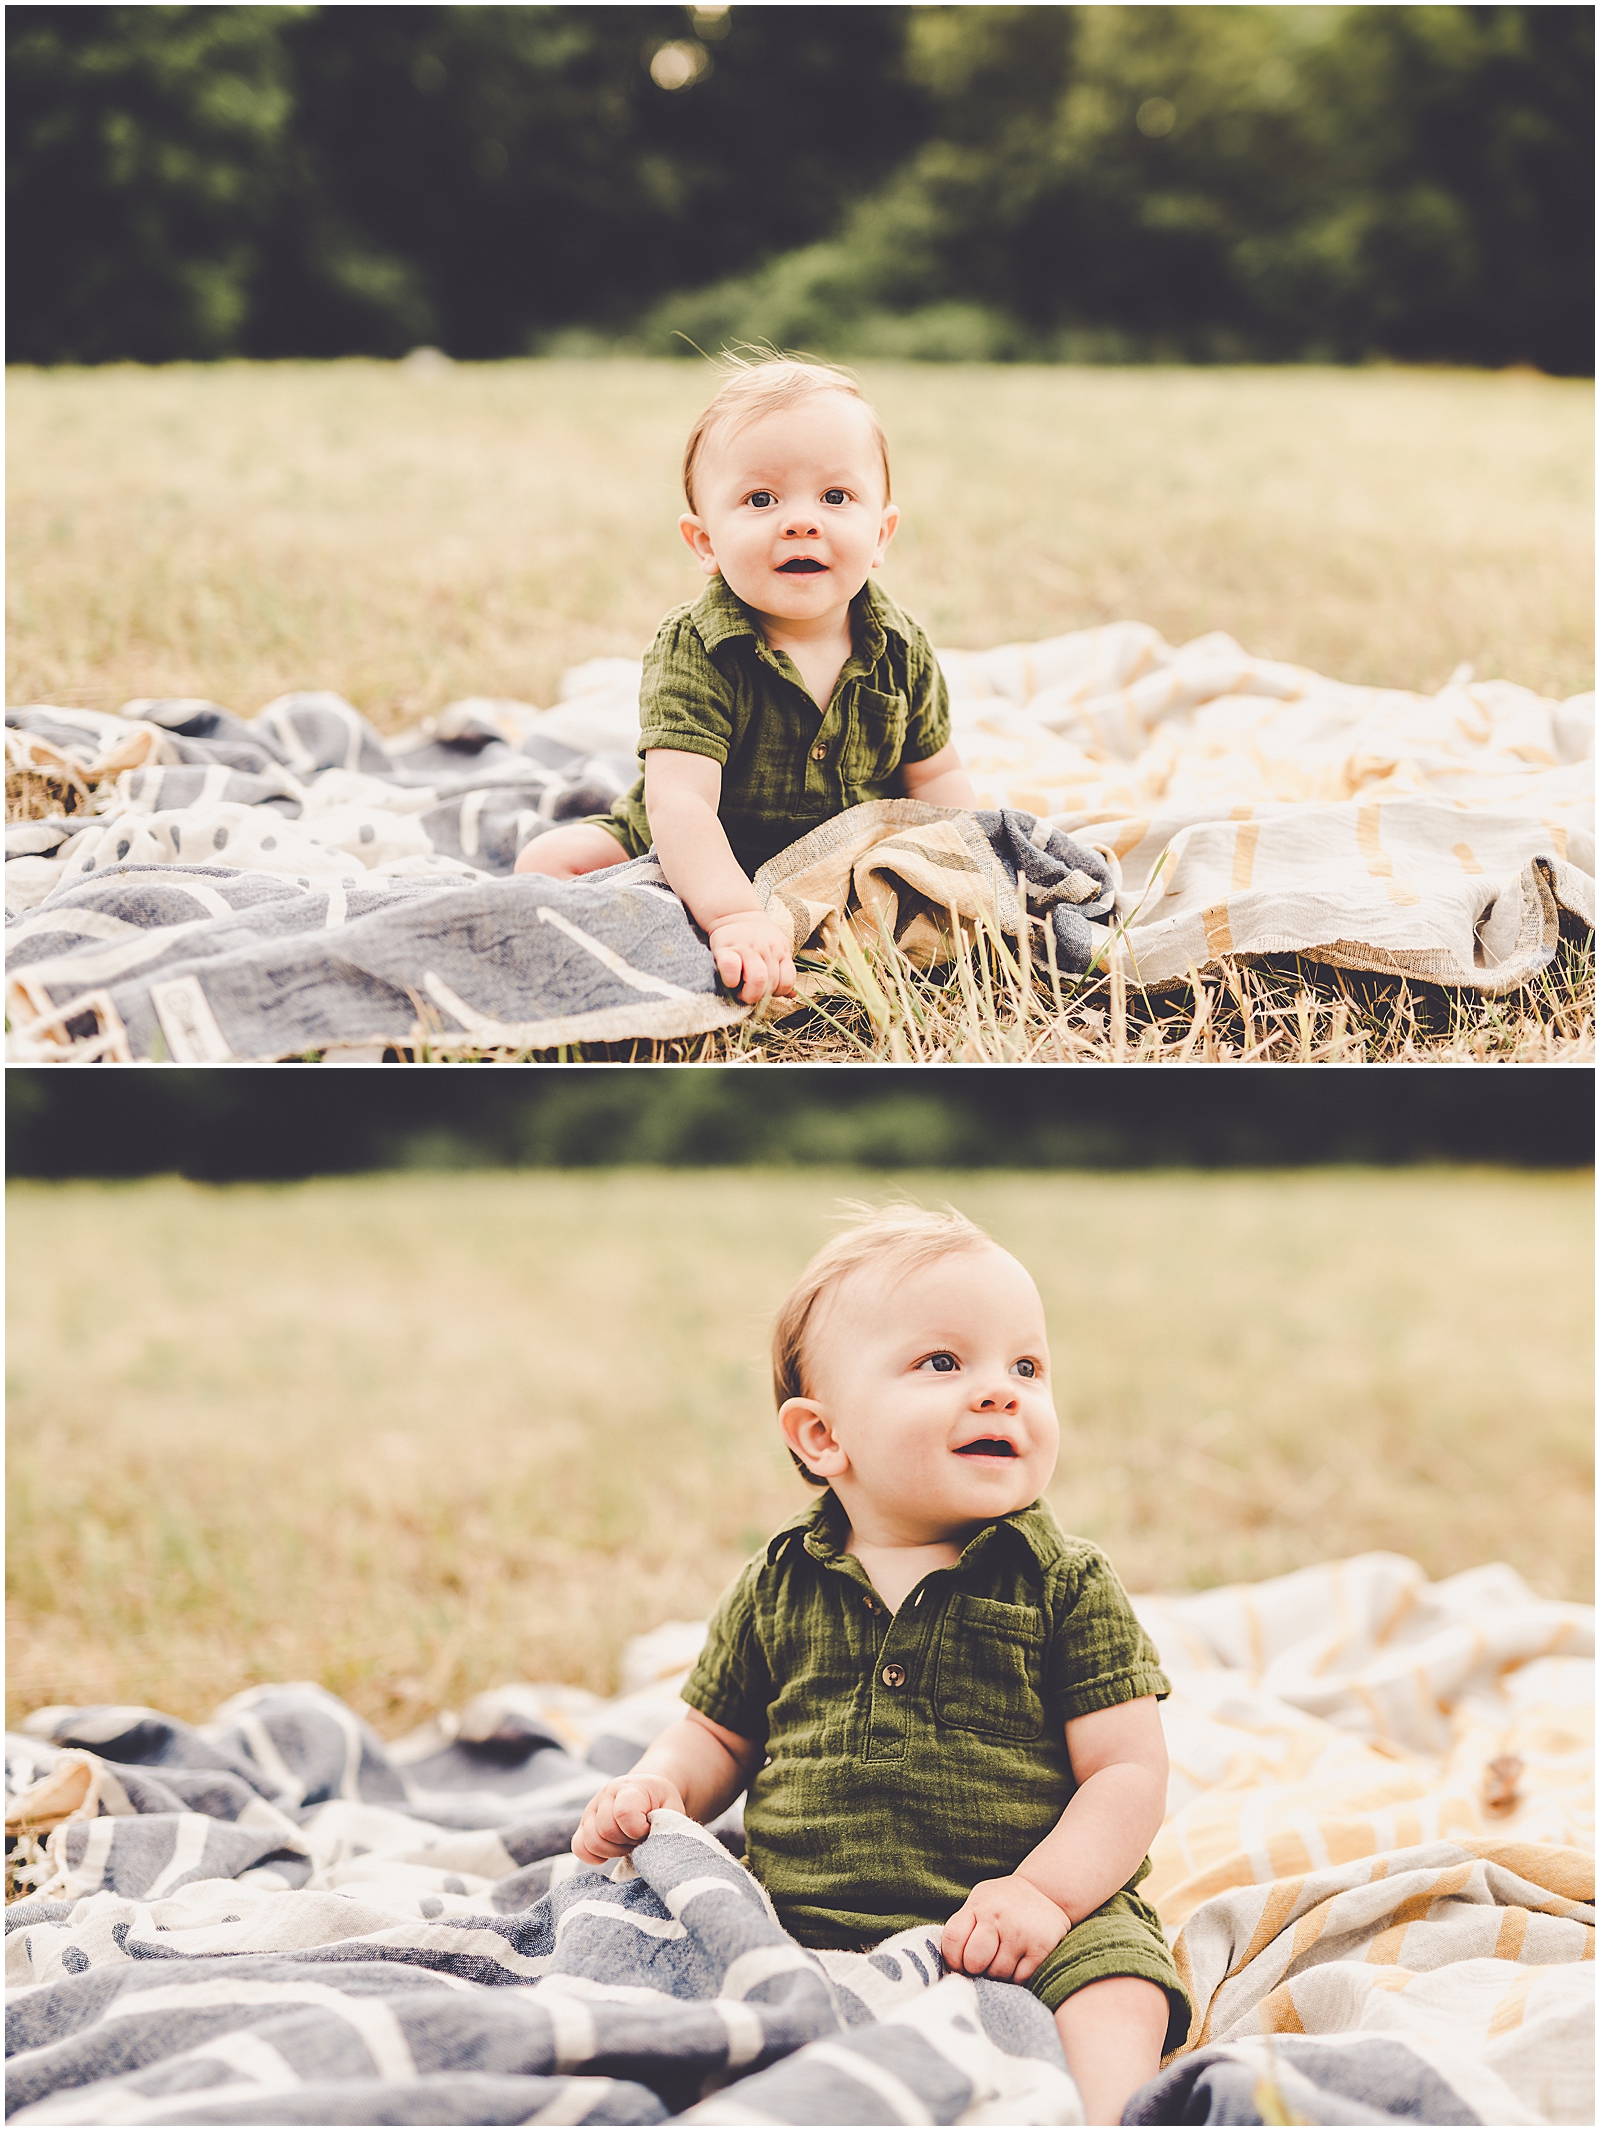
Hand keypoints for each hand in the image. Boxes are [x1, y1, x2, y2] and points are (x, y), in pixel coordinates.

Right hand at [571, 1774, 685, 1864]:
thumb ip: (666, 1826)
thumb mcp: (672, 1809)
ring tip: (628, 1843)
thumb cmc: (662, 1804)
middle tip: (640, 1838)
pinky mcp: (583, 1825)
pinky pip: (578, 1848)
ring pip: (591, 1842)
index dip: (637, 1830)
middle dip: (626, 1843)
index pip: (623, 1812)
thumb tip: (655, 1850)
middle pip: (606, 1831)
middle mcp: (606, 1795)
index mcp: (630, 1787)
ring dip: (612, 1851)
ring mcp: (592, 1809)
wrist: (648, 1792)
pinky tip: (611, 1852)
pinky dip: (594, 1856)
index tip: (648, 1830)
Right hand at [706, 912, 795, 1004]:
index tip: (766, 991)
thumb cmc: (755, 937)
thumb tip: (791, 995)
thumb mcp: (776, 949)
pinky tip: (730, 981)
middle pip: (772, 984)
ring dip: (748, 993)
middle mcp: (767, 949)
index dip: (778, 992)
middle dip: (760, 997)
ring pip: (757, 979)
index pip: (788, 981)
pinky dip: (731, 981)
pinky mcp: (726, 948)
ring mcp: (747, 948)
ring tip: (740, 991)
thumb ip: (783, 971)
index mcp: (781, 951)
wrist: (733, 912)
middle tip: (749, 994)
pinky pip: (732, 969)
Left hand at [942, 1875, 1071, 1984]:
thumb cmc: (1003, 1904)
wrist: (1046, 1892)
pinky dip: (1017, 1978)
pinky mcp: (1041, 1949)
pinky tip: (1019, 1962)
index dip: (952, 1959)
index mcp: (979, 1906)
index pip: (953, 1939)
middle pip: (974, 1961)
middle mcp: (999, 1918)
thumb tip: (951, 1967)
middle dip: (975, 1969)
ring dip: (997, 1975)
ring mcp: (1021, 1934)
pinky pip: (1020, 1979)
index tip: (959, 1964)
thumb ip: (965, 1927)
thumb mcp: (980, 1902)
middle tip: (983, 1964)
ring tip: (1003, 1958)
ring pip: (998, 1974)